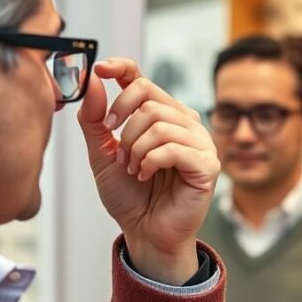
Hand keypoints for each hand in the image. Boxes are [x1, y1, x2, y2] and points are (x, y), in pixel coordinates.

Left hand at [78, 58, 219, 284]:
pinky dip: (151, 161)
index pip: (143, 79)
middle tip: (117, 151)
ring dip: (136, 148)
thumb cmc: (130, 196)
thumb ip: (94, 120)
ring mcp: (199, 142)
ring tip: (133, 169)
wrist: (145, 233)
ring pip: (159, 122)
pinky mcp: (207, 163)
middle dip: (123, 123)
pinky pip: (173, 147)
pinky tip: (146, 175)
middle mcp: (184, 122)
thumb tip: (93, 80)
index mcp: (161, 116)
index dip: (122, 68)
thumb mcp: (102, 155)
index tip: (100, 69)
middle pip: (148, 97)